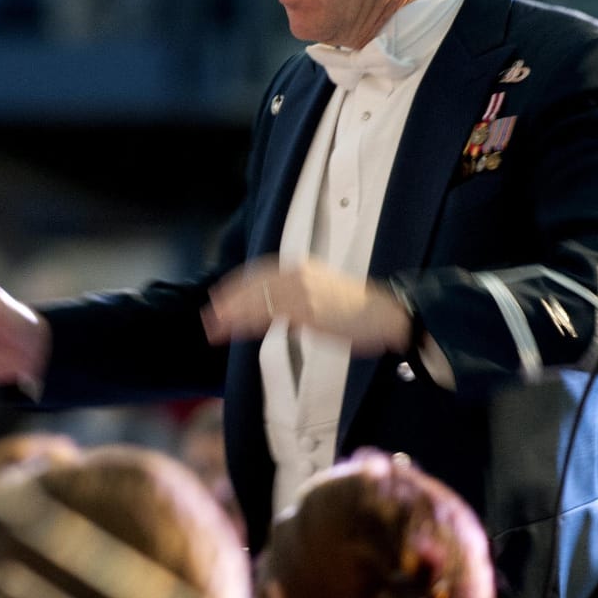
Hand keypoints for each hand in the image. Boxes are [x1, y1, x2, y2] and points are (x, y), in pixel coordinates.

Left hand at [203, 256, 411, 355]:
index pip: (261, 273)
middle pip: (254, 285)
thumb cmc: (359, 310)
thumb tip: (278, 312)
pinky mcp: (308, 311)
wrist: (387, 314)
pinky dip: (248, 322)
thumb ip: (298, 297)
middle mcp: (300, 274)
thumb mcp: (324, 292)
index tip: (220, 296)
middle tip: (210, 314)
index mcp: (303, 267)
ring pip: (258, 300)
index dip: (238, 285)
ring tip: (214, 326)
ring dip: (233, 313)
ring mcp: (303, 292)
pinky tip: (236, 330)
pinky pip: (270, 315)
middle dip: (229, 299)